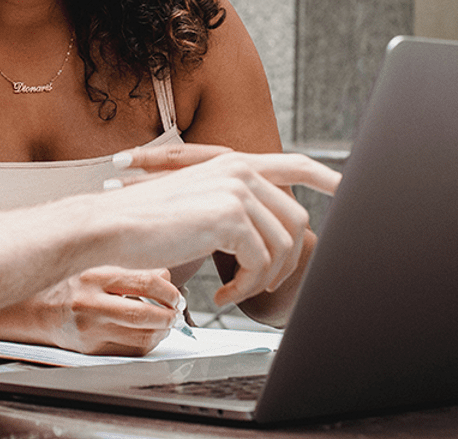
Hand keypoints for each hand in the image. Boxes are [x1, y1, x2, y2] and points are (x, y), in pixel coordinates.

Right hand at [35, 267, 181, 355]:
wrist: (39, 309)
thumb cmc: (72, 285)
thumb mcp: (100, 266)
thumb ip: (133, 270)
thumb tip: (165, 278)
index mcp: (95, 276)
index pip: (145, 282)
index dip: (169, 292)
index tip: (176, 296)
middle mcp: (90, 303)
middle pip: (144, 314)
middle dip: (169, 315)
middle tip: (176, 312)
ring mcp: (89, 329)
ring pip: (140, 338)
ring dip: (161, 332)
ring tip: (165, 323)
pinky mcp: (90, 349)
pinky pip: (130, 352)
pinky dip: (147, 344)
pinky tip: (148, 334)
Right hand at [100, 144, 339, 305]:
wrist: (110, 226)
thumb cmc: (145, 223)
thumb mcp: (197, 204)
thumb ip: (234, 207)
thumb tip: (269, 231)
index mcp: (234, 164)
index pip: (295, 164)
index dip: (326, 176)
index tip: (348, 190)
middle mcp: (241, 171)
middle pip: (296, 220)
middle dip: (285, 261)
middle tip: (260, 285)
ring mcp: (237, 191)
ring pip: (283, 246)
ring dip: (264, 279)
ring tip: (235, 292)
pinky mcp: (230, 216)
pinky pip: (260, 262)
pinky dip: (246, 287)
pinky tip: (222, 293)